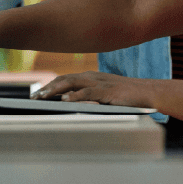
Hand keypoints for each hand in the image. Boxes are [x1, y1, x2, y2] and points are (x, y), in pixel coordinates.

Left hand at [35, 71, 152, 108]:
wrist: (148, 93)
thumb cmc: (128, 96)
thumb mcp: (105, 95)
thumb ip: (90, 98)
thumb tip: (72, 105)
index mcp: (92, 78)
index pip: (66, 79)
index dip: (51, 85)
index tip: (37, 92)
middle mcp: (93, 77)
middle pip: (65, 79)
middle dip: (48, 87)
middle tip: (34, 96)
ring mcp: (100, 83)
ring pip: (72, 83)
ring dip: (56, 90)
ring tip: (42, 97)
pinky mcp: (108, 91)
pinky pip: (88, 93)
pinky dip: (75, 96)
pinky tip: (65, 100)